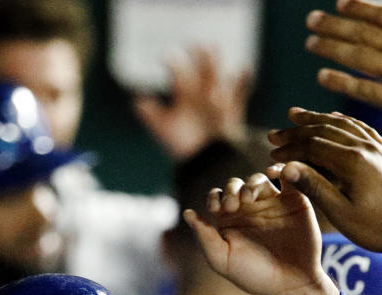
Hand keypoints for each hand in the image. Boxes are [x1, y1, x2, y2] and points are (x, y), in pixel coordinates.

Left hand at [133, 46, 251, 160]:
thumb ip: (152, 116)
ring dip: (216, 64)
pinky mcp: (232, 110)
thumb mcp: (166, 130)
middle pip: (200, 71)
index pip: (178, 75)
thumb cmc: (183, 148)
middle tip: (196, 43)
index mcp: (184, 97)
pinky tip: (245, 69)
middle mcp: (200, 95)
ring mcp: (217, 101)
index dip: (174, 64)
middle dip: (199, 58)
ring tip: (213, 48)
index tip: (167, 57)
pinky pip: (240, 93)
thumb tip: (135, 101)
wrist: (205, 163)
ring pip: (218, 77)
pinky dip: (243, 82)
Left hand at [183, 172, 336, 294]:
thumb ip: (204, 236)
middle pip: (236, 185)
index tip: (217, 209)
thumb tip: (186, 213)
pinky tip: (272, 173)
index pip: (217, 196)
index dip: (215, 197)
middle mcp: (250, 209)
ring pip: (258, 180)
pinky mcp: (295, 201)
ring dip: (250, 183)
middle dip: (231, 190)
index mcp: (230, 221)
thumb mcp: (222, 259)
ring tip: (248, 198)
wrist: (290, 285)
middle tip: (232, 206)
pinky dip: (282, 169)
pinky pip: (289, 178)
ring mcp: (272, 204)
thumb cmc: (254, 276)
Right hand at [268, 108, 381, 269]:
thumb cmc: (378, 229)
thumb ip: (314, 187)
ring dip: (317, 119)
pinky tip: (334, 118)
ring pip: (342, 124)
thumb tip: (287, 167)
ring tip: (296, 116)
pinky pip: (361, 128)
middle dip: (297, 131)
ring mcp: (379, 147)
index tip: (271, 153)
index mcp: (353, 161)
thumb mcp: (341, 213)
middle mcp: (366, 147)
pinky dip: (342, 120)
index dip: (289, 149)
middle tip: (274, 133)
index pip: (313, 145)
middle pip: (325, 130)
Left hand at [303, 0, 381, 150]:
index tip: (339, 4)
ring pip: (361, 56)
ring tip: (311, 44)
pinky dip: (342, 82)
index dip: (360, 8)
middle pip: (367, 32)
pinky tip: (322, 77)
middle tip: (311, 21)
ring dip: (332, 48)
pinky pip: (366, 90)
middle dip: (336, 24)